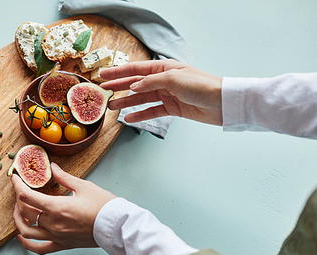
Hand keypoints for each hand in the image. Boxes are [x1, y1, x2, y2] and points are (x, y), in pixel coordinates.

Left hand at [10, 163, 116, 254]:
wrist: (116, 226)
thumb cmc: (103, 206)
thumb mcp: (83, 186)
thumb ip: (64, 177)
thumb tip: (53, 167)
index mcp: (57, 207)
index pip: (27, 196)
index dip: (17, 186)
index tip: (15, 179)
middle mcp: (53, 223)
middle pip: (25, 212)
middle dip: (19, 200)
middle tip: (21, 191)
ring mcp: (56, 236)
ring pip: (27, 231)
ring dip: (18, 220)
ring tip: (18, 211)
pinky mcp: (62, 245)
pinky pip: (40, 248)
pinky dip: (27, 244)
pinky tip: (21, 237)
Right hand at [100, 59, 222, 125]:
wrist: (221, 103)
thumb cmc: (201, 85)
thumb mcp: (173, 79)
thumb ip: (150, 82)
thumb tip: (133, 87)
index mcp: (164, 68)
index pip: (136, 69)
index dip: (118, 72)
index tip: (103, 75)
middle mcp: (163, 80)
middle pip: (135, 83)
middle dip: (118, 87)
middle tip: (102, 91)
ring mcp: (166, 94)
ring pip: (141, 98)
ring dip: (126, 102)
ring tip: (111, 107)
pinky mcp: (171, 108)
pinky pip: (151, 111)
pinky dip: (139, 115)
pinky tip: (128, 118)